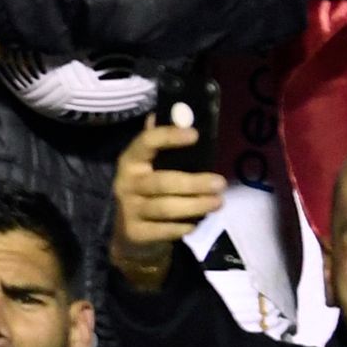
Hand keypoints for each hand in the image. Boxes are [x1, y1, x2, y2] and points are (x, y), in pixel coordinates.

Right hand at [110, 110, 225, 288]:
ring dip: (195, 205)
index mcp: (131, 161)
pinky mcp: (136, 232)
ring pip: (165, 207)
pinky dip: (182, 227)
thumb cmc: (149, 193)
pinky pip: (164, 230)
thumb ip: (163, 144)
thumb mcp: (151, 167)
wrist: (130, 235)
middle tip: (221, 183)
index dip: (168, 137)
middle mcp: (126, 183)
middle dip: (194, 183)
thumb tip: (180, 111)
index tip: (194, 135)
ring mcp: (129, 209)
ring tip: (218, 203)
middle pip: (162, 182)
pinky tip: (196, 223)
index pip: (146, 143)